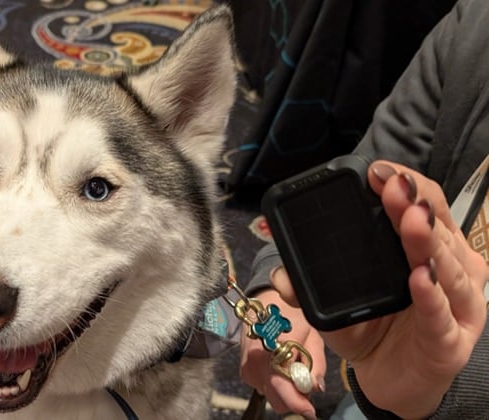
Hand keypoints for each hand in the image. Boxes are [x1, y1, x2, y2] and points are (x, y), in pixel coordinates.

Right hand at [239, 287, 325, 419]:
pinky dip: (275, 382)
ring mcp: (248, 367)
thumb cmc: (290, 313)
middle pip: (277, 398)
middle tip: (306, 380)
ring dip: (286, 389)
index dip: (298, 403)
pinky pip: (264, 386)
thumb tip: (315, 387)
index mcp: (272, 349)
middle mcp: (256, 361)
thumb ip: (316, 363)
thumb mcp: (313, 333)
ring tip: (294, 366)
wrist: (265, 301)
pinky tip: (280, 364)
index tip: (310, 411)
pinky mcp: (245, 370)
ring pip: (271, 394)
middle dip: (295, 397)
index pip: (282, 387)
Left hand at [273, 160, 487, 417]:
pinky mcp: (450, 340)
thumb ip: (310, 283)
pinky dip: (430, 295)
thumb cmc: (371, 328)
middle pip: (435, 228)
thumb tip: (282, 274)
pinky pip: (440, 315)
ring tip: (410, 218)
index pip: (423, 203)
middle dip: (412, 203)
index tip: (375, 171)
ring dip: (425, 240)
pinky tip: (420, 277)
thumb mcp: (336, 300)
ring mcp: (456, 303)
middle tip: (392, 186)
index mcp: (425, 247)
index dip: (405, 183)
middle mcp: (449, 267)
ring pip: (446, 266)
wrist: (390, 378)